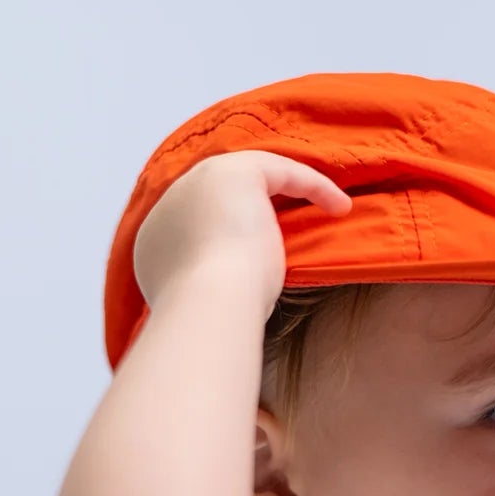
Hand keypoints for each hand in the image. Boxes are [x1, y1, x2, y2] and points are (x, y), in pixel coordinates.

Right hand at [133, 149, 353, 319]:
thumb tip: (247, 300)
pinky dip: (312, 186)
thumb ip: (220, 293)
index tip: (265, 261)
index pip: (196, 233)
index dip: (232, 242)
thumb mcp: (212, 308)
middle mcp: (170, 208)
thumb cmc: (213, 324)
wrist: (208, 310)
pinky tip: (340, 207)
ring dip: (289, 193)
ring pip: (249, 180)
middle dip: (255, 209)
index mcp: (154, 246)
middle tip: (297, 227)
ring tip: (324, 212)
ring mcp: (197, 185)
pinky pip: (279, 171)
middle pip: (219, 200)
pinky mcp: (231, 173)